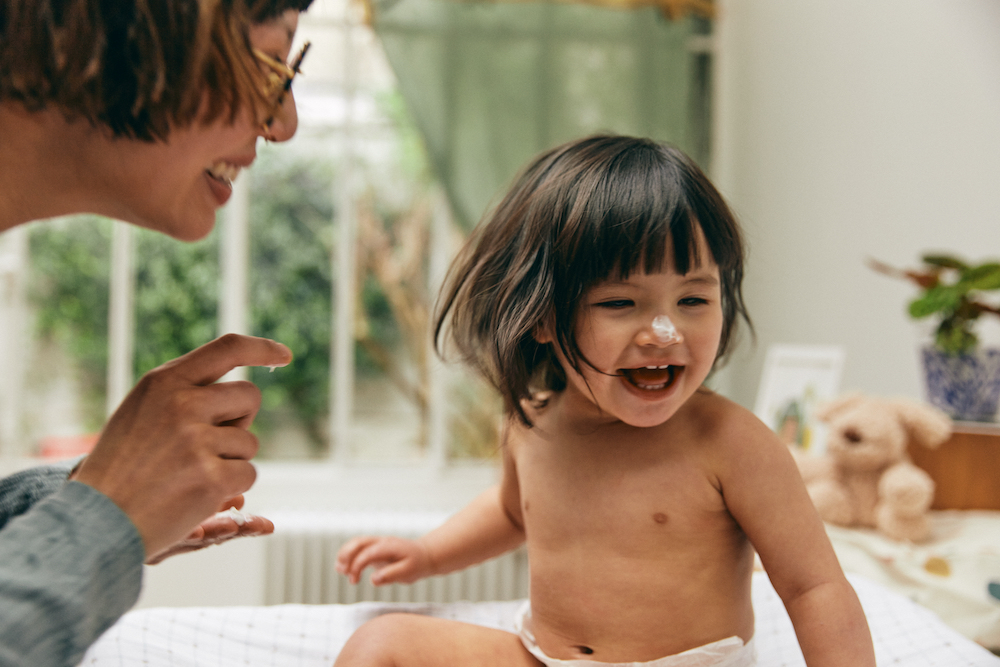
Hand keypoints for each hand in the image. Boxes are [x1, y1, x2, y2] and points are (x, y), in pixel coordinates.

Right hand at [73, 334, 290, 558]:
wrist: (95, 520)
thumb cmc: (121, 466)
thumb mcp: (141, 411)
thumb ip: (184, 392)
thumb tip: (243, 389)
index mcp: (164, 382)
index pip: (227, 349)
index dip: (261, 348)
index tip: (285, 355)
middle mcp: (182, 404)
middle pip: (249, 396)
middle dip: (240, 420)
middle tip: (207, 445)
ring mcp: (197, 441)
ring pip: (249, 442)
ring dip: (230, 459)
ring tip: (188, 474)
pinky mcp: (211, 478)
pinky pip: (248, 474)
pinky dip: (230, 487)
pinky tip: (196, 494)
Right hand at [335, 535, 432, 585]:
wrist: (424, 556)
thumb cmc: (417, 564)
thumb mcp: (409, 572)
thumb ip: (392, 575)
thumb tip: (373, 580)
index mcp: (389, 546)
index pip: (368, 552)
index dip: (358, 565)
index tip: (354, 580)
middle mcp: (381, 542)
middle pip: (359, 542)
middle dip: (346, 555)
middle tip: (341, 571)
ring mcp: (377, 545)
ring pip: (356, 543)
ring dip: (345, 555)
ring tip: (340, 571)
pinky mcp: (374, 550)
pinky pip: (358, 550)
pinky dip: (349, 558)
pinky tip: (346, 571)